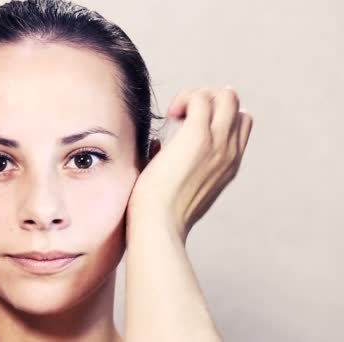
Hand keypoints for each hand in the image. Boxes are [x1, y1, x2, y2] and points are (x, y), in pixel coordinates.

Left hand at [127, 87, 252, 241]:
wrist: (159, 224)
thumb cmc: (161, 210)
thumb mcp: (182, 185)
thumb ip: (180, 163)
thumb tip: (159, 144)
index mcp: (229, 165)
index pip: (240, 123)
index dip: (216, 114)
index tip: (189, 124)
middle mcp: (230, 152)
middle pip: (235, 104)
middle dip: (209, 98)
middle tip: (182, 115)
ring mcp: (217, 143)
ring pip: (225, 95)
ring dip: (198, 95)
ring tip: (178, 113)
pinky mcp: (197, 137)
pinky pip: (200, 98)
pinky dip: (185, 98)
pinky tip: (171, 115)